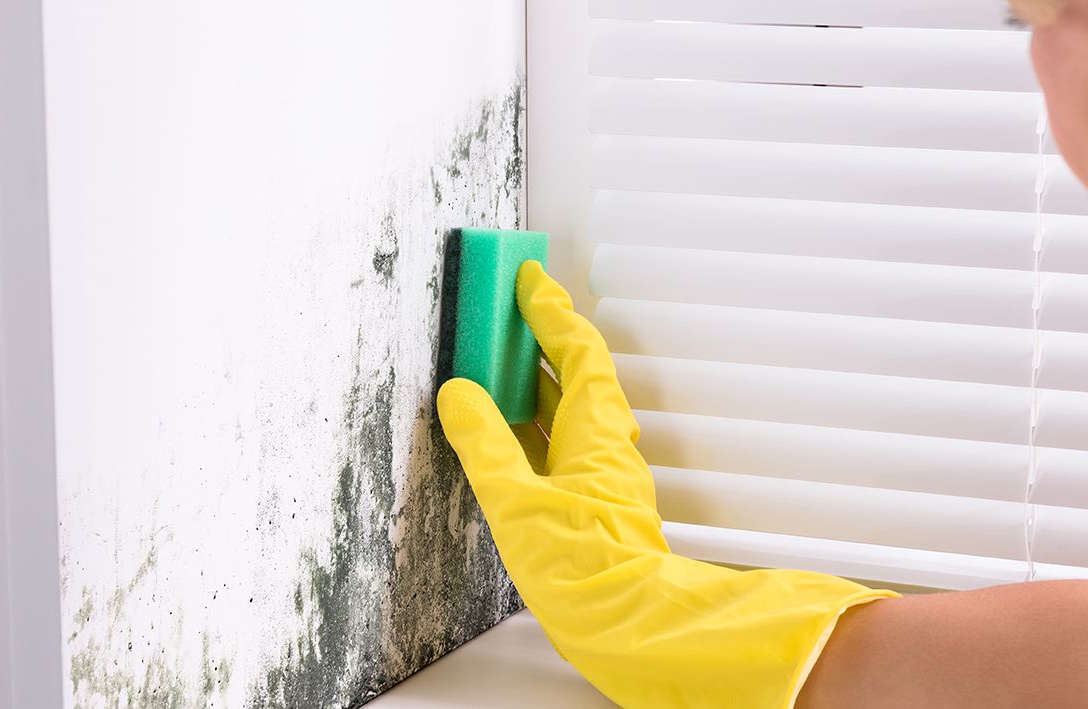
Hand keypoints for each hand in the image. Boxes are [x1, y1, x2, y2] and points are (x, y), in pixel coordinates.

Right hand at [437, 261, 899, 707]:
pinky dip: (531, 428)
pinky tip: (504, 438)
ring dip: (533, 385)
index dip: (551, 313)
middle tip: (505, 314)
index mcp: (596, 432)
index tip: (530, 280)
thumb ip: (484, 442)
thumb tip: (460, 395)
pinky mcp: (593, 507)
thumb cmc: (584, 568)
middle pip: (575, 378)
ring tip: (492, 367)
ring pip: (567, 414)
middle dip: (539, 342)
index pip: (577, 352)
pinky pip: (560, 447)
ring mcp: (603, 478)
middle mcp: (607, 448)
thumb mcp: (515, 498)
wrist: (627, 625)